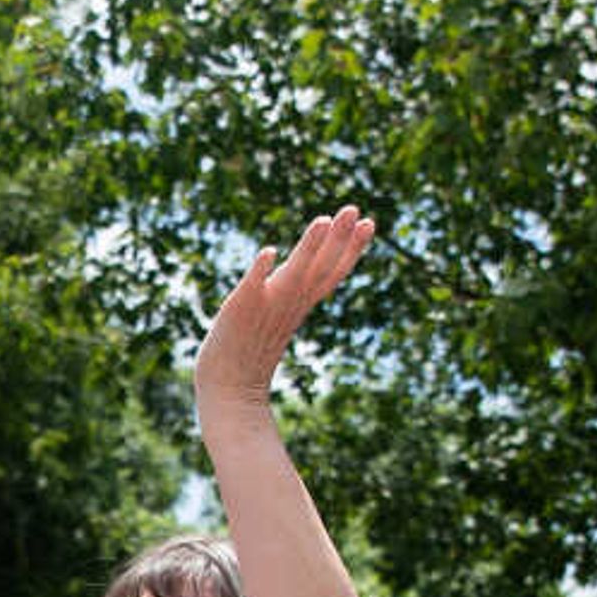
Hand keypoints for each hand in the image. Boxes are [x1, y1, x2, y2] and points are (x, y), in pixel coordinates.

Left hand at [195, 207, 376, 410]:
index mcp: (299, 304)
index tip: (369, 223)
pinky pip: (252, 287)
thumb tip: (298, 277)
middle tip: (354, 208)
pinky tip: (269, 251)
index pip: (331, 272)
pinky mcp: (239, 309)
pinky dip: (260, 271)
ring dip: (308, 248)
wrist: (227, 388)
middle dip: (338, 239)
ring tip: (323, 220)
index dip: (351, 249)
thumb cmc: (250, 355)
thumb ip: (290, 296)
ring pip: (294, 273)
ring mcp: (266, 306)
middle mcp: (288, 303)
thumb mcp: (278, 318)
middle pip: (320, 268)